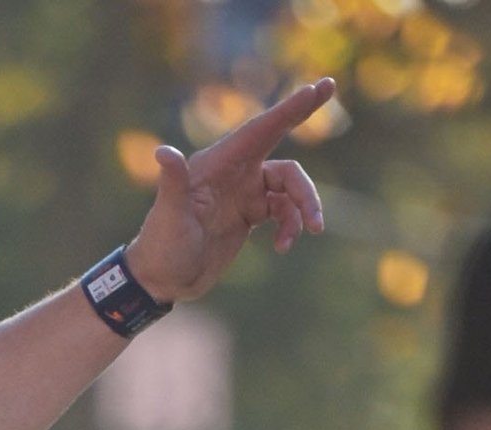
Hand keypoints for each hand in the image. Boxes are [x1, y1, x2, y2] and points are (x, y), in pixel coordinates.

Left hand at [129, 81, 330, 303]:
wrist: (162, 280)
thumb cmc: (161, 246)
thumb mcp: (169, 216)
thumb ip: (173, 183)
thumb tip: (163, 153)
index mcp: (218, 163)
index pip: (259, 129)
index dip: (289, 110)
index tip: (317, 88)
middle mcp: (233, 171)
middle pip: (278, 141)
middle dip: (302, 115)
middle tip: (328, 89)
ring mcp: (244, 192)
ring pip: (289, 186)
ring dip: (304, 205)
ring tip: (312, 230)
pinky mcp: (250, 214)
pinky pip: (283, 211)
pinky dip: (290, 225)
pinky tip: (284, 247)